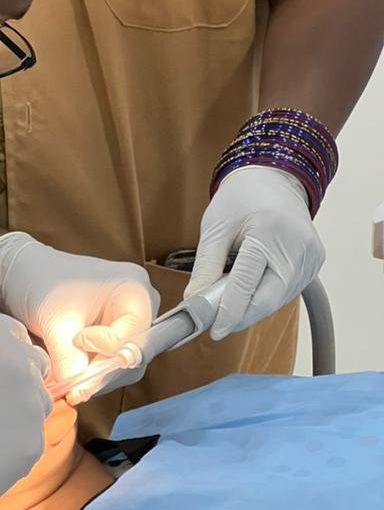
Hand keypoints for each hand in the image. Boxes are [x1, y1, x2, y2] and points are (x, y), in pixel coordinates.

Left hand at [0, 232, 157, 378]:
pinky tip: (71, 380)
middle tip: (76, 390)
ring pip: (123, 364)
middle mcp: (140, 307)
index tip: (77, 342)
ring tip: (70, 388)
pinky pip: (110, 361)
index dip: (107, 348)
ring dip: (97, 377)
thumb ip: (68, 356)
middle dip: (103, 373)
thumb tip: (76, 388)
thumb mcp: (54, 319)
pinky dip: (91, 372)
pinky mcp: (112, 334)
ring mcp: (127, 322)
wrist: (25, 274)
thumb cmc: (42, 281)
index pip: (133, 335)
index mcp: (134, 290)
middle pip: (134, 354)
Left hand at [185, 166, 325, 339]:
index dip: (228, 311)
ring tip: (229, 303)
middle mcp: (297, 247)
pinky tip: (250, 292)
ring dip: (252, 308)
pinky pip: (287, 291)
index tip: (213, 330)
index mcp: (270, 233)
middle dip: (240, 317)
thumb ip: (206, 267)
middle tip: (217, 325)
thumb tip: (194, 302)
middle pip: (267, 300)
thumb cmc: (242, 199)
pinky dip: (265, 297)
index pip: (246, 284)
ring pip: (277, 300)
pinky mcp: (315, 262)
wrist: (274, 179)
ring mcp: (310, 256)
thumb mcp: (215, 227)